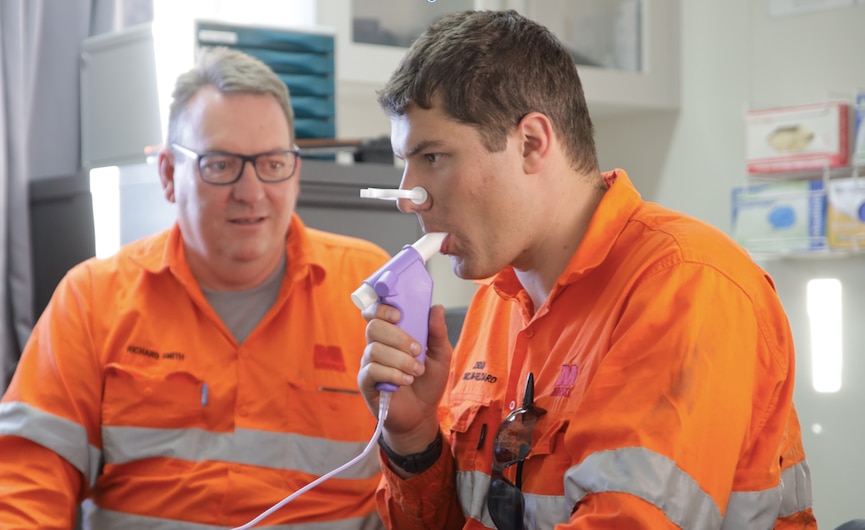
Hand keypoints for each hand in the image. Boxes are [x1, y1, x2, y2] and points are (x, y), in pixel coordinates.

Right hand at [358, 303, 452, 455]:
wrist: (422, 414)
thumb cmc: (428, 383)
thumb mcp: (441, 356)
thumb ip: (437, 332)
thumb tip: (435, 307)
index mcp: (391, 335)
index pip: (375, 312)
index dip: (381, 308)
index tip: (399, 314)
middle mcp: (377, 346)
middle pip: (374, 327)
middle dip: (397, 336)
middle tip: (417, 350)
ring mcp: (369, 364)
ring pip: (374, 349)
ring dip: (400, 359)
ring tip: (417, 371)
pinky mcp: (366, 383)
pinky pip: (372, 371)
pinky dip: (392, 374)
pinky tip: (405, 381)